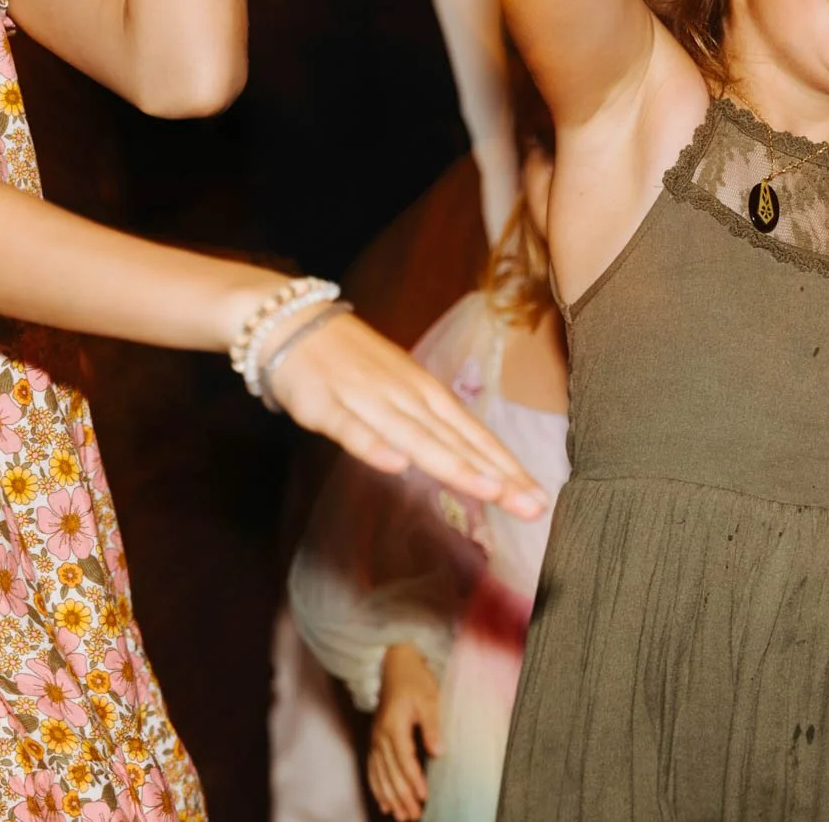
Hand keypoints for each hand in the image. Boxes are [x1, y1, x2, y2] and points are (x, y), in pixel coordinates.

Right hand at [268, 311, 548, 519]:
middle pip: (456, 441)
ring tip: (490, 490)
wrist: (291, 322)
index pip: (474, 435)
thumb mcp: (398, 389)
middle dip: (496, 475)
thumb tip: (467, 455)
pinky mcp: (326, 404)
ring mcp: (367, 399)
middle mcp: (406, 395)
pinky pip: (351, 428)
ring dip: (453, 464)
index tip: (537, 497)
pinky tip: (395, 466)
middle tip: (533, 506)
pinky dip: (373, 446)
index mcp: (426, 393)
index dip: (506, 467)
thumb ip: (427, 424)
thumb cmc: (351, 363)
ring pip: (415, 437)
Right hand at [370, 644, 443, 821]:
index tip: (423, 797)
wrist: (395, 664)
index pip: (404, 759)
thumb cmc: (414, 680)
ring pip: (380, 775)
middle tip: (413, 816)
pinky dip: (378, 788)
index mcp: (394, 726)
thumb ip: (432, 726)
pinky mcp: (375, 741)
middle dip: (402, 797)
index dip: (413, 780)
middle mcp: (381, 736)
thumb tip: (438, 751)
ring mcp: (376, 740)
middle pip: (391, 773)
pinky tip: (384, 803)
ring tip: (401, 816)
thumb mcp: (429, 698)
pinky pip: (373, 769)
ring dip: (391, 797)